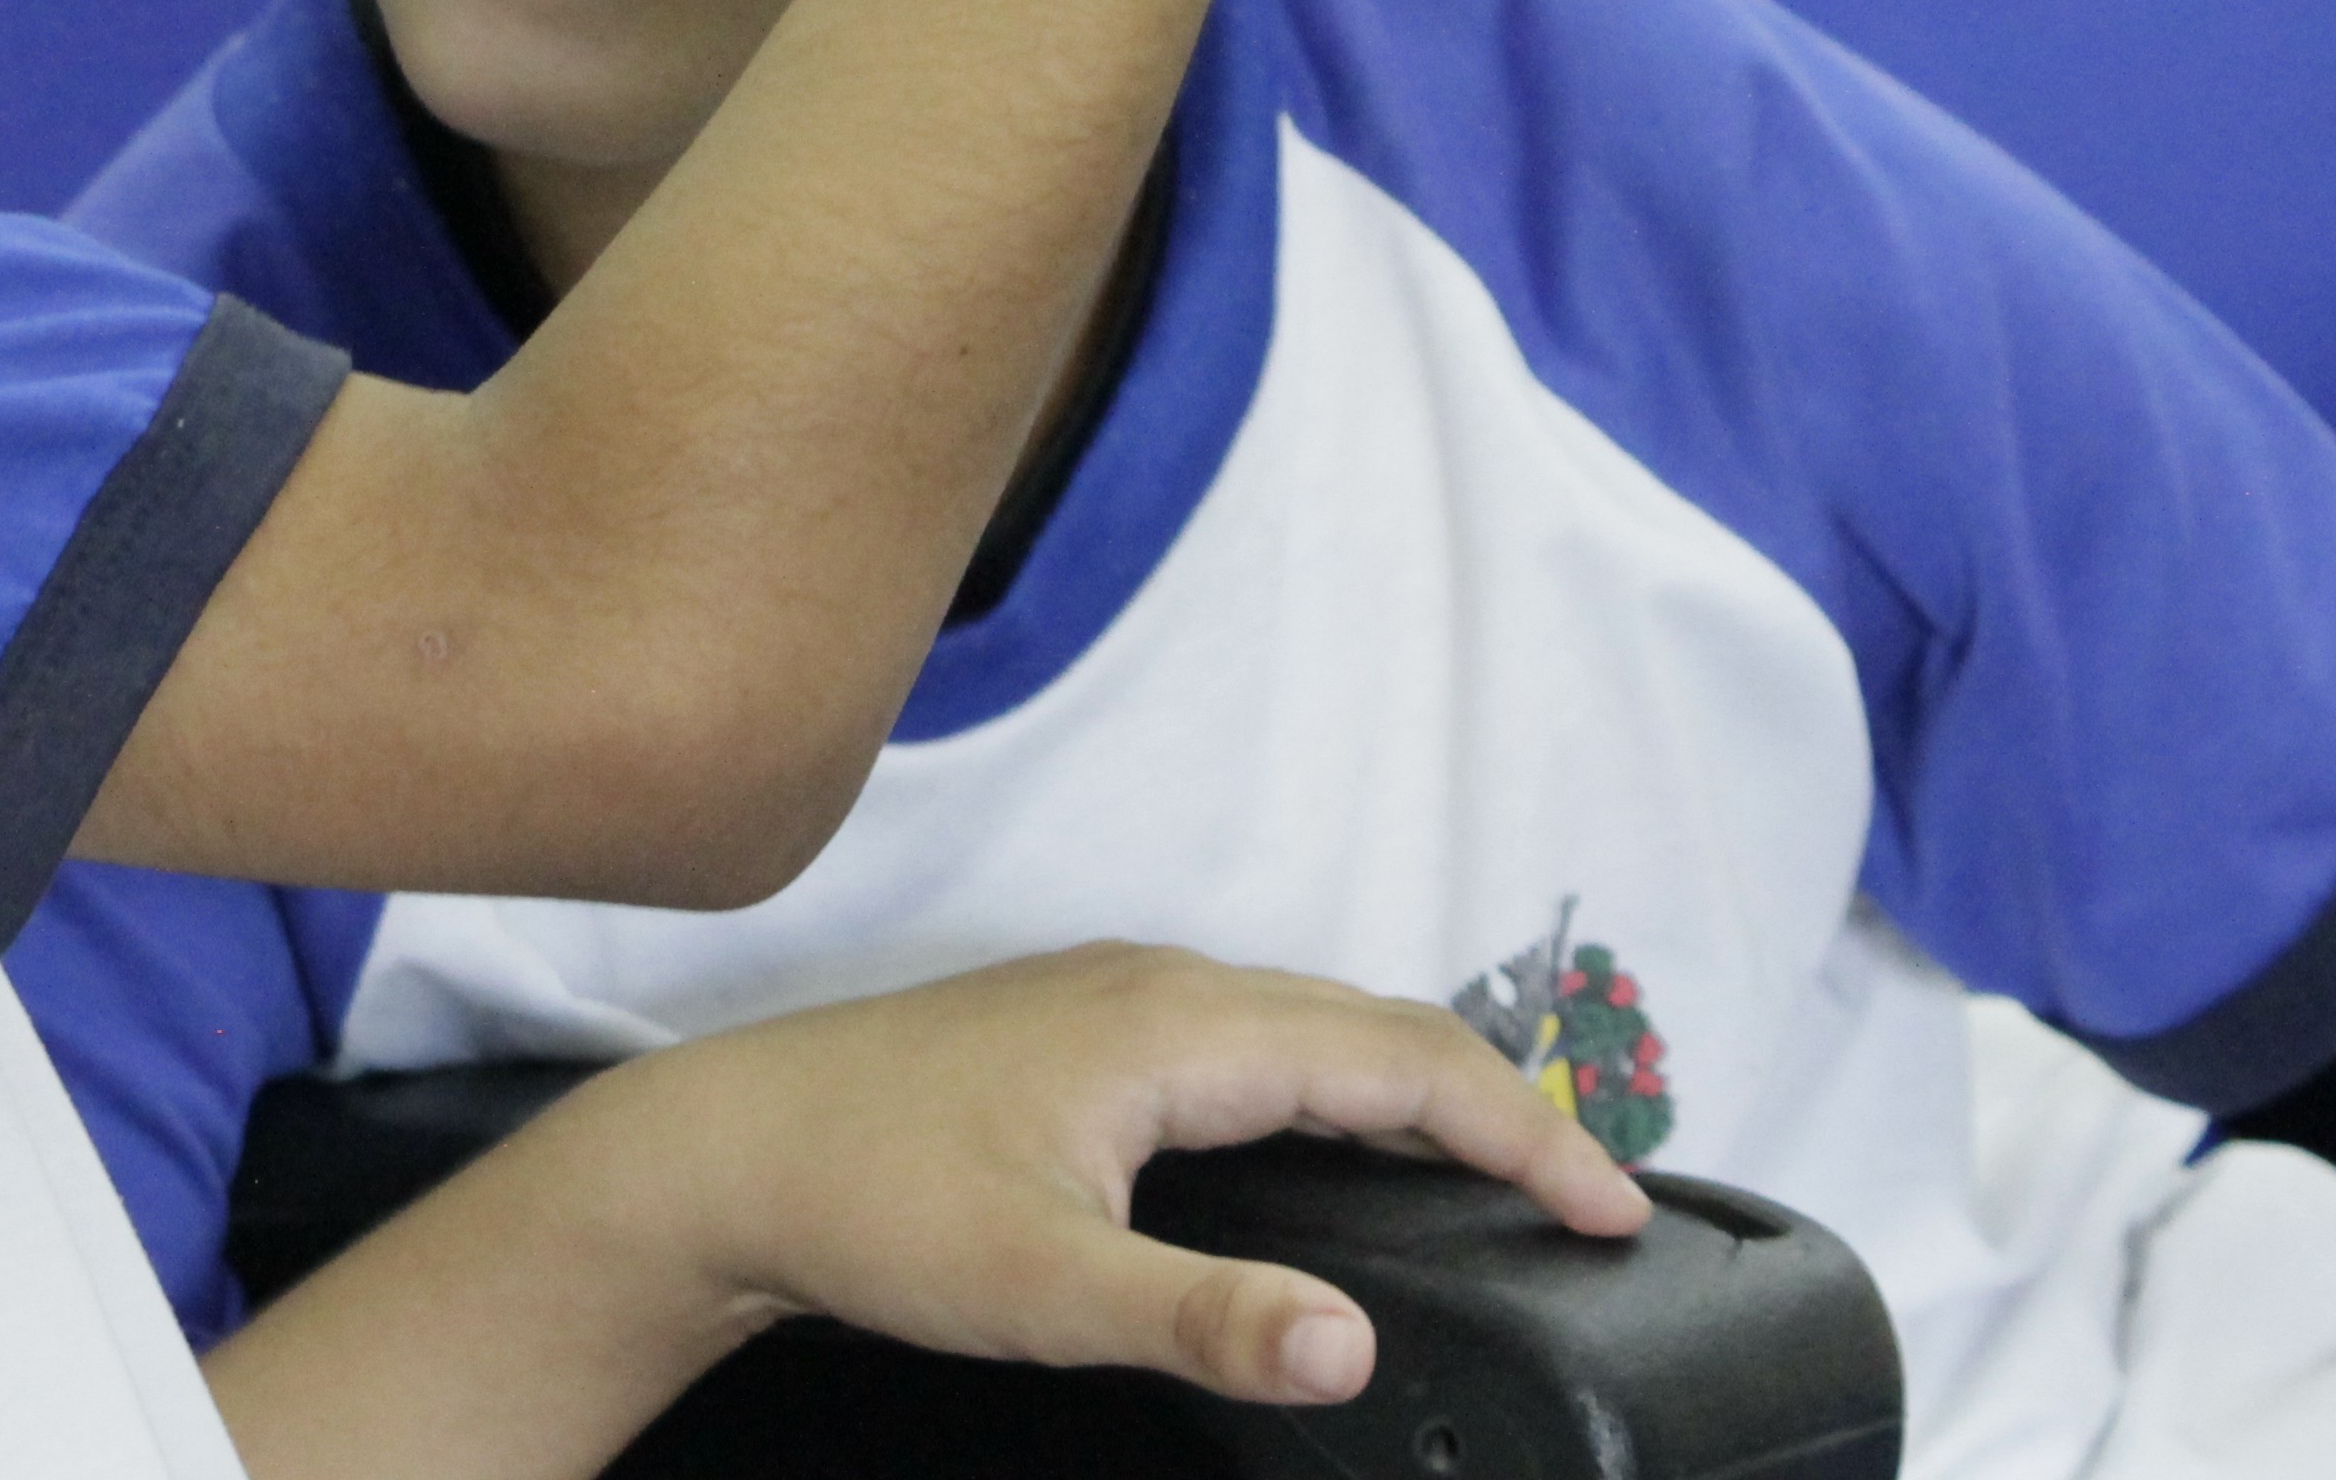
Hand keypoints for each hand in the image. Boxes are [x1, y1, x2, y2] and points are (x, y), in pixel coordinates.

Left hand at [638, 944, 1654, 1394]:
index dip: (1524, 1134)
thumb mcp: (1042, 1289)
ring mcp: (1120, 999)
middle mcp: (1161, 987)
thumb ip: (1206, 1320)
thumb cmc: (860, 1200)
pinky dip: (1343, 1088)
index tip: (1616, 1210)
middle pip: (1377, 1031)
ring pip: (1317, 1029)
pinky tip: (1349, 1145)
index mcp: (1175, 1026)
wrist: (718, 1154)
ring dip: (1422, 1090)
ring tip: (1505, 1171)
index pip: (1402, 1063)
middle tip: (1592, 1200)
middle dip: (1499, 1106)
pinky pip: (1260, 1039)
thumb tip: (1350, 1348)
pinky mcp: (1086, 1031)